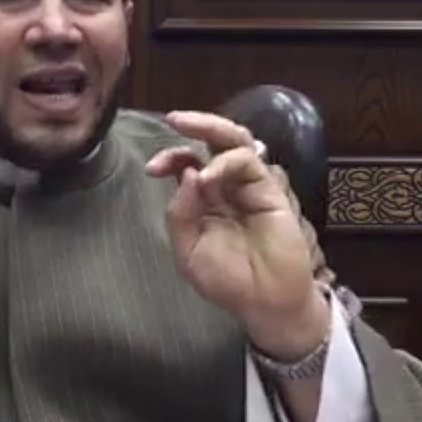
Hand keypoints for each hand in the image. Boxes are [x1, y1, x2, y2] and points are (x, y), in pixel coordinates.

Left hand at [146, 110, 329, 360]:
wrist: (263, 302)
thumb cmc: (226, 280)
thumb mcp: (188, 250)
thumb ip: (180, 213)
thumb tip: (187, 172)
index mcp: (205, 199)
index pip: (188, 163)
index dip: (171, 157)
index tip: (152, 167)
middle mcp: (227, 186)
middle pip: (213, 141)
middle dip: (195, 124)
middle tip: (174, 118)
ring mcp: (249, 186)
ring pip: (235, 141)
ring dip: (211, 128)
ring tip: (186, 125)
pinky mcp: (269, 191)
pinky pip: (248, 162)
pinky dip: (225, 162)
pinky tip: (208, 176)